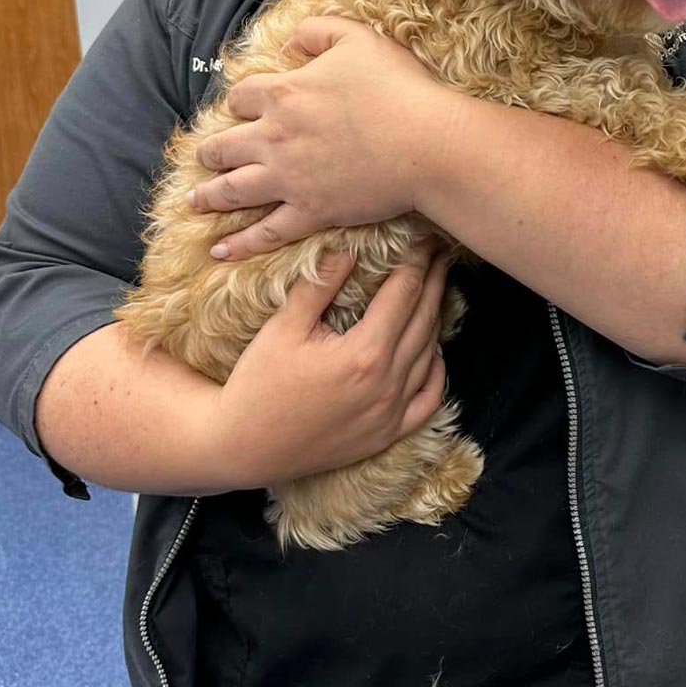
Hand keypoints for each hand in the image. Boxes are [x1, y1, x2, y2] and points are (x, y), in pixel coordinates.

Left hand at [190, 18, 461, 259]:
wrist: (424, 143)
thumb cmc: (396, 87)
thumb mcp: (356, 38)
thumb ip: (317, 31)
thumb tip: (289, 42)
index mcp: (283, 94)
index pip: (242, 97)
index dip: (240, 101)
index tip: (242, 107)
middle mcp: (274, 137)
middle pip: (226, 145)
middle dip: (211, 152)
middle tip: (203, 158)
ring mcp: (288, 178)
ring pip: (234, 190)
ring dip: (209, 196)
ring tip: (194, 202)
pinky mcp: (310, 211)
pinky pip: (266, 232)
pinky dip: (240, 244)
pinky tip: (219, 251)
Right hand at [208, 246, 450, 488]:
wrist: (244, 447)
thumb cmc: (259, 384)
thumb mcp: (284, 327)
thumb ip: (320, 285)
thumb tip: (347, 248)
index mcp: (365, 353)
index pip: (404, 295)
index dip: (417, 263)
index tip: (425, 239)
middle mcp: (387, 384)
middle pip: (424, 320)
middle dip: (434, 282)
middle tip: (440, 253)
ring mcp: (391, 413)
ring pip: (430, 356)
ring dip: (435, 319)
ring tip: (435, 290)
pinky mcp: (386, 435)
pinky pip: (428, 400)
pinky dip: (436, 371)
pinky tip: (432, 351)